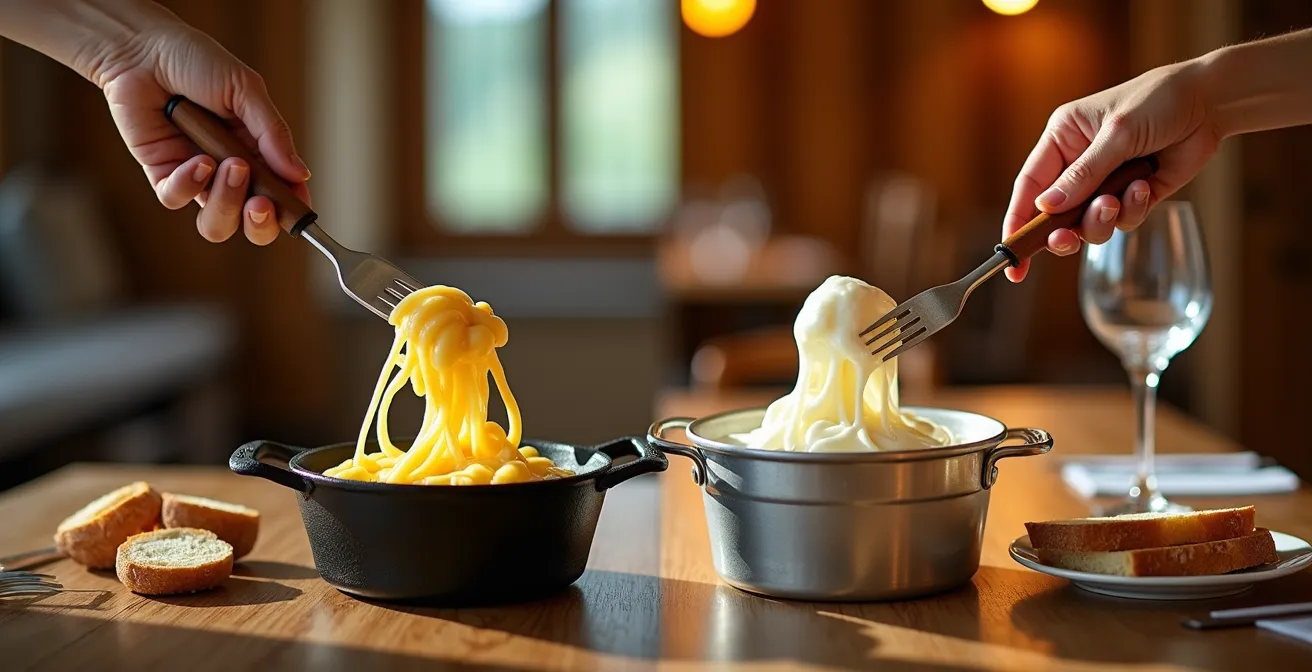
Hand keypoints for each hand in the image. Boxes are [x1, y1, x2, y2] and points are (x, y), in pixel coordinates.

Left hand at [98, 20, 310, 244]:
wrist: (140, 49)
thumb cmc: (195, 61)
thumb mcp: (246, 89)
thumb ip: (273, 133)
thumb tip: (301, 174)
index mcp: (258, 152)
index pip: (282, 195)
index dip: (292, 209)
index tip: (300, 208)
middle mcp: (229, 170)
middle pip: (250, 223)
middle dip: (260, 224)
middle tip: (261, 202)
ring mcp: (196, 176)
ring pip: (216, 221)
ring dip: (227, 203)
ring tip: (231, 168)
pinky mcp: (162, 173)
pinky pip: (176, 199)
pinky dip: (188, 184)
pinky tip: (196, 159)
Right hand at [1002, 61, 1220, 280]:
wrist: (1211, 101)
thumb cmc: (1159, 101)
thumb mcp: (1117, 134)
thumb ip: (1083, 174)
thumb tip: (1047, 208)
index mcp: (1062, 139)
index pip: (1029, 187)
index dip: (1017, 222)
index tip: (1010, 256)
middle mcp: (1078, 163)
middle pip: (1054, 215)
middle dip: (1061, 231)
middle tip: (1066, 240)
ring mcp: (1106, 182)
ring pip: (1089, 223)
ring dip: (1102, 219)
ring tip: (1118, 199)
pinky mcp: (1134, 195)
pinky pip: (1123, 220)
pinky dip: (1133, 208)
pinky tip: (1145, 184)